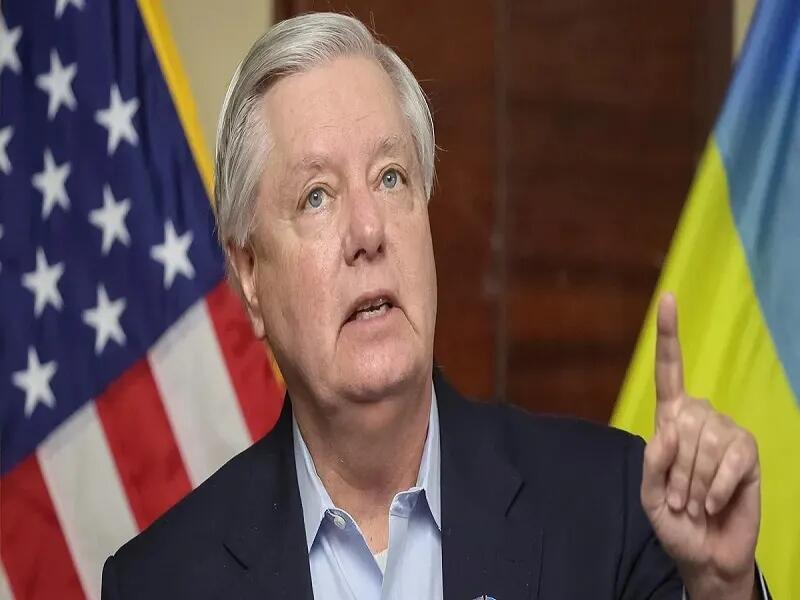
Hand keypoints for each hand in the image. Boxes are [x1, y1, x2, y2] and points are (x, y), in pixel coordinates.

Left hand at [641, 294, 760, 599]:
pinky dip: (716, 487)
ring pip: (705, 441)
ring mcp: (727, 434)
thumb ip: (653, 462)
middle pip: (684, 421)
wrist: (704, 554)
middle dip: (677, 468)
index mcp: (671, 420)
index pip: (669, 372)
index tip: (668, 299)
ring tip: (695, 502)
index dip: (668, 336)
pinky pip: (730, 459)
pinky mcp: (749, 454)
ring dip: (695, 482)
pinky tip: (713, 504)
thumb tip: (668, 429)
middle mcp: (700, 419)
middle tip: (680, 498)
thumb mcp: (650, 494)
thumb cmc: (674, 520)